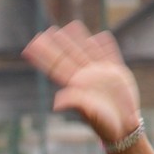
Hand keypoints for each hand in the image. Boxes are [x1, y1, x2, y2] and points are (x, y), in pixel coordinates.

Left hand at [22, 22, 140, 145]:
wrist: (123, 127)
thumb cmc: (104, 124)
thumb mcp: (89, 113)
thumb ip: (75, 103)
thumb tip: (56, 103)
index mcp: (75, 85)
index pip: (55, 66)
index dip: (43, 56)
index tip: (30, 46)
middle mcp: (85, 78)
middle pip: (68, 56)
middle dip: (57, 44)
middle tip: (44, 32)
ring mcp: (101, 74)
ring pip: (87, 51)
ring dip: (78, 39)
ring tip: (71, 26)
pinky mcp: (117, 74)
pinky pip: (110, 55)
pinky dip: (105, 45)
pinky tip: (101, 36)